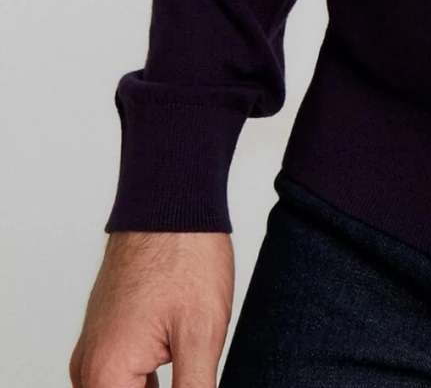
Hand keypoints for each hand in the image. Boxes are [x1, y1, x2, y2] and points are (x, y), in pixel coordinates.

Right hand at [69, 230, 233, 387]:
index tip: (192, 382)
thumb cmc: (184, 255)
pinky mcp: (108, 336)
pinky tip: (182, 371)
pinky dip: (149, 384)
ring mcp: (96, 350)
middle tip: (193, 371)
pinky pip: (123, 378)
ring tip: (190, 362)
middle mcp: (89, 368)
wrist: (169, 199)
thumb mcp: (202, 336)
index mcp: (106, 374)